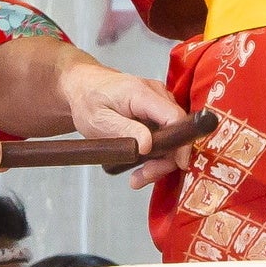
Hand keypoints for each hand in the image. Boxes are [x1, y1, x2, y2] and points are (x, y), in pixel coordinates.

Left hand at [53, 54, 186, 186]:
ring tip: (137, 177)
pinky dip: (155, 155)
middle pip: (176, 131)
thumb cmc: (88, 101)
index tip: (177, 164)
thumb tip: (148, 145)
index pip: (175, 117)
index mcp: (142, 93)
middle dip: (165, 160)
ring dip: (159, 161)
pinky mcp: (158, 113)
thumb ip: (124, 130)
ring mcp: (159, 103)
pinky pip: (165, 137)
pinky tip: (140, 167)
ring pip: (172, 137)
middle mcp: (157, 95)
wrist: (84, 89)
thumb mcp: (99, 120)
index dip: (181, 143)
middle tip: (142, 177)